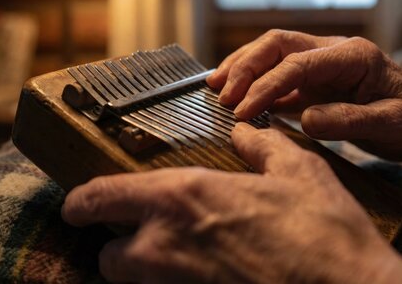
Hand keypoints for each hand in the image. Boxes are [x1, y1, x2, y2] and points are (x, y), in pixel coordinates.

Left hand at [62, 123, 401, 282]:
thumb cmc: (325, 231)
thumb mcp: (299, 171)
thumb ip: (263, 147)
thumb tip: (247, 133)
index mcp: (185, 196)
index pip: (102, 198)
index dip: (81, 203)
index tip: (76, 207)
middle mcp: (168, 244)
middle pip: (110, 257)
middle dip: (121, 248)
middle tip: (144, 238)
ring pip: (133, 283)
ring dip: (143, 273)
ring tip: (177, 259)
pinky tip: (204, 274)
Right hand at [207, 30, 401, 165]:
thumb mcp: (390, 125)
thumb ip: (348, 121)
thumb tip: (305, 120)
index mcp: (352, 55)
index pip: (298, 62)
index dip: (266, 85)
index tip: (244, 111)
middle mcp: (333, 53)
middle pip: (278, 45)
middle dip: (246, 66)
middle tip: (221, 95)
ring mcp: (323, 66)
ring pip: (274, 55)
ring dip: (244, 68)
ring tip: (215, 87)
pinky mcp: (317, 83)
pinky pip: (280, 78)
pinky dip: (256, 86)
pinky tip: (237, 99)